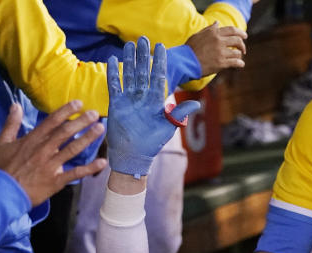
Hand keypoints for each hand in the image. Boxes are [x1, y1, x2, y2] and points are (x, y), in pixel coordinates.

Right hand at [0, 101, 106, 205]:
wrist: (3, 193)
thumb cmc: (2, 168)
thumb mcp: (2, 143)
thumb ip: (11, 123)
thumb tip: (15, 105)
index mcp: (32, 140)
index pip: (52, 121)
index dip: (66, 111)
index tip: (79, 103)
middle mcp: (44, 150)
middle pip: (65, 132)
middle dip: (81, 122)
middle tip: (95, 113)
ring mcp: (51, 165)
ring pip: (73, 149)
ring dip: (88, 138)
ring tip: (100, 129)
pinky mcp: (56, 181)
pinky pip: (76, 173)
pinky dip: (90, 168)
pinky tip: (102, 162)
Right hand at [106, 37, 200, 177]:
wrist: (134, 155)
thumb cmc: (152, 143)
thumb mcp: (168, 126)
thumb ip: (180, 113)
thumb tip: (198, 103)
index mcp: (156, 100)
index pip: (158, 76)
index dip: (159, 61)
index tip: (161, 47)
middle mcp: (142, 97)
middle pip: (143, 71)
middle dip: (143, 55)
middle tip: (142, 38)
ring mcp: (129, 99)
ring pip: (129, 74)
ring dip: (129, 60)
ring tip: (128, 45)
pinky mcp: (116, 104)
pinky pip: (114, 85)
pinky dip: (113, 73)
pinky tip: (113, 60)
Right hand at [186, 22, 246, 75]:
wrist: (185, 61)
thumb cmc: (190, 49)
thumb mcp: (198, 35)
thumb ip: (209, 29)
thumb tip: (217, 23)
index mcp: (214, 33)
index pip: (231, 30)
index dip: (240, 32)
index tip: (244, 36)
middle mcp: (219, 41)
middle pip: (237, 40)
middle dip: (242, 44)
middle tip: (243, 48)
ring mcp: (220, 52)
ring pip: (237, 52)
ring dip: (239, 55)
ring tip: (238, 57)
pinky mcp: (221, 63)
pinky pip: (235, 62)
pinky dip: (240, 63)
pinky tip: (241, 64)